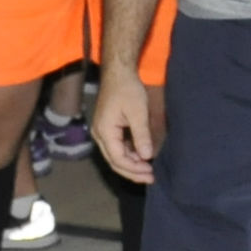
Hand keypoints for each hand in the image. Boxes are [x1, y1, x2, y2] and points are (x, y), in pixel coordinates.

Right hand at [97, 62, 159, 182]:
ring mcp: (102, 132)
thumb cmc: (128, 90)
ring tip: (148, 169)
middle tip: (150, 177)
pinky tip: (141, 157)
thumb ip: (142, 135)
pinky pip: (117, 148)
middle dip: (132, 171)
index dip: (134, 169)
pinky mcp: (108, 129)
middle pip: (114, 161)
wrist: (118, 73)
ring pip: (115, 156)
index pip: (117, 159)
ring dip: (131, 164)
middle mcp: (99, 135)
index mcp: (104, 131)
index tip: (151, 172)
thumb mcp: (138, 112)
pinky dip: (129, 155)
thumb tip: (146, 157)